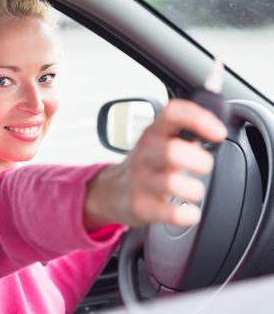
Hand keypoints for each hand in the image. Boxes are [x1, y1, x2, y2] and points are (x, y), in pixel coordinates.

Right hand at [85, 99, 227, 229]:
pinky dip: (186, 214)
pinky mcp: (140, 206)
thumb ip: (184, 130)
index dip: (198, 118)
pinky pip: (169, 213)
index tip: (217, 132)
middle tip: (202, 166)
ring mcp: (140, 181)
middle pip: (173, 150)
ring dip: (194, 189)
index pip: (172, 114)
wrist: (111, 191)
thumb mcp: (158, 141)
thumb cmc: (144, 164)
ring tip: (193, 190)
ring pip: (171, 183)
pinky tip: (187, 211)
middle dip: (199, 160)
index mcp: (152, 133)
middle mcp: (144, 154)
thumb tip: (215, 113)